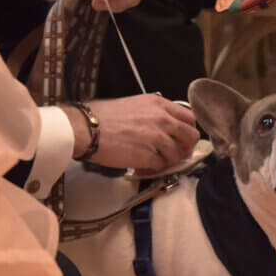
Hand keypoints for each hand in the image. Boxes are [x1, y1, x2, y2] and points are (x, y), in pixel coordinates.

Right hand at [73, 96, 199, 171]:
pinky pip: (161, 166)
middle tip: (176, 154)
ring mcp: (157, 138)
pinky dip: (154, 170)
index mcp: (159, 104)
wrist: (86, 128)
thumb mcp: (134, 104)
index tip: (183, 138)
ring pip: (177, 154)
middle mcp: (162, 119)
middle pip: (190, 136)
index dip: (188, 130)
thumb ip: (153, 113)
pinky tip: (143, 168)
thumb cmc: (101, 116)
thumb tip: (162, 126)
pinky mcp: (148, 156)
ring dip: (167, 161)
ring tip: (153, 162)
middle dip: (186, 148)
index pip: (189, 117)